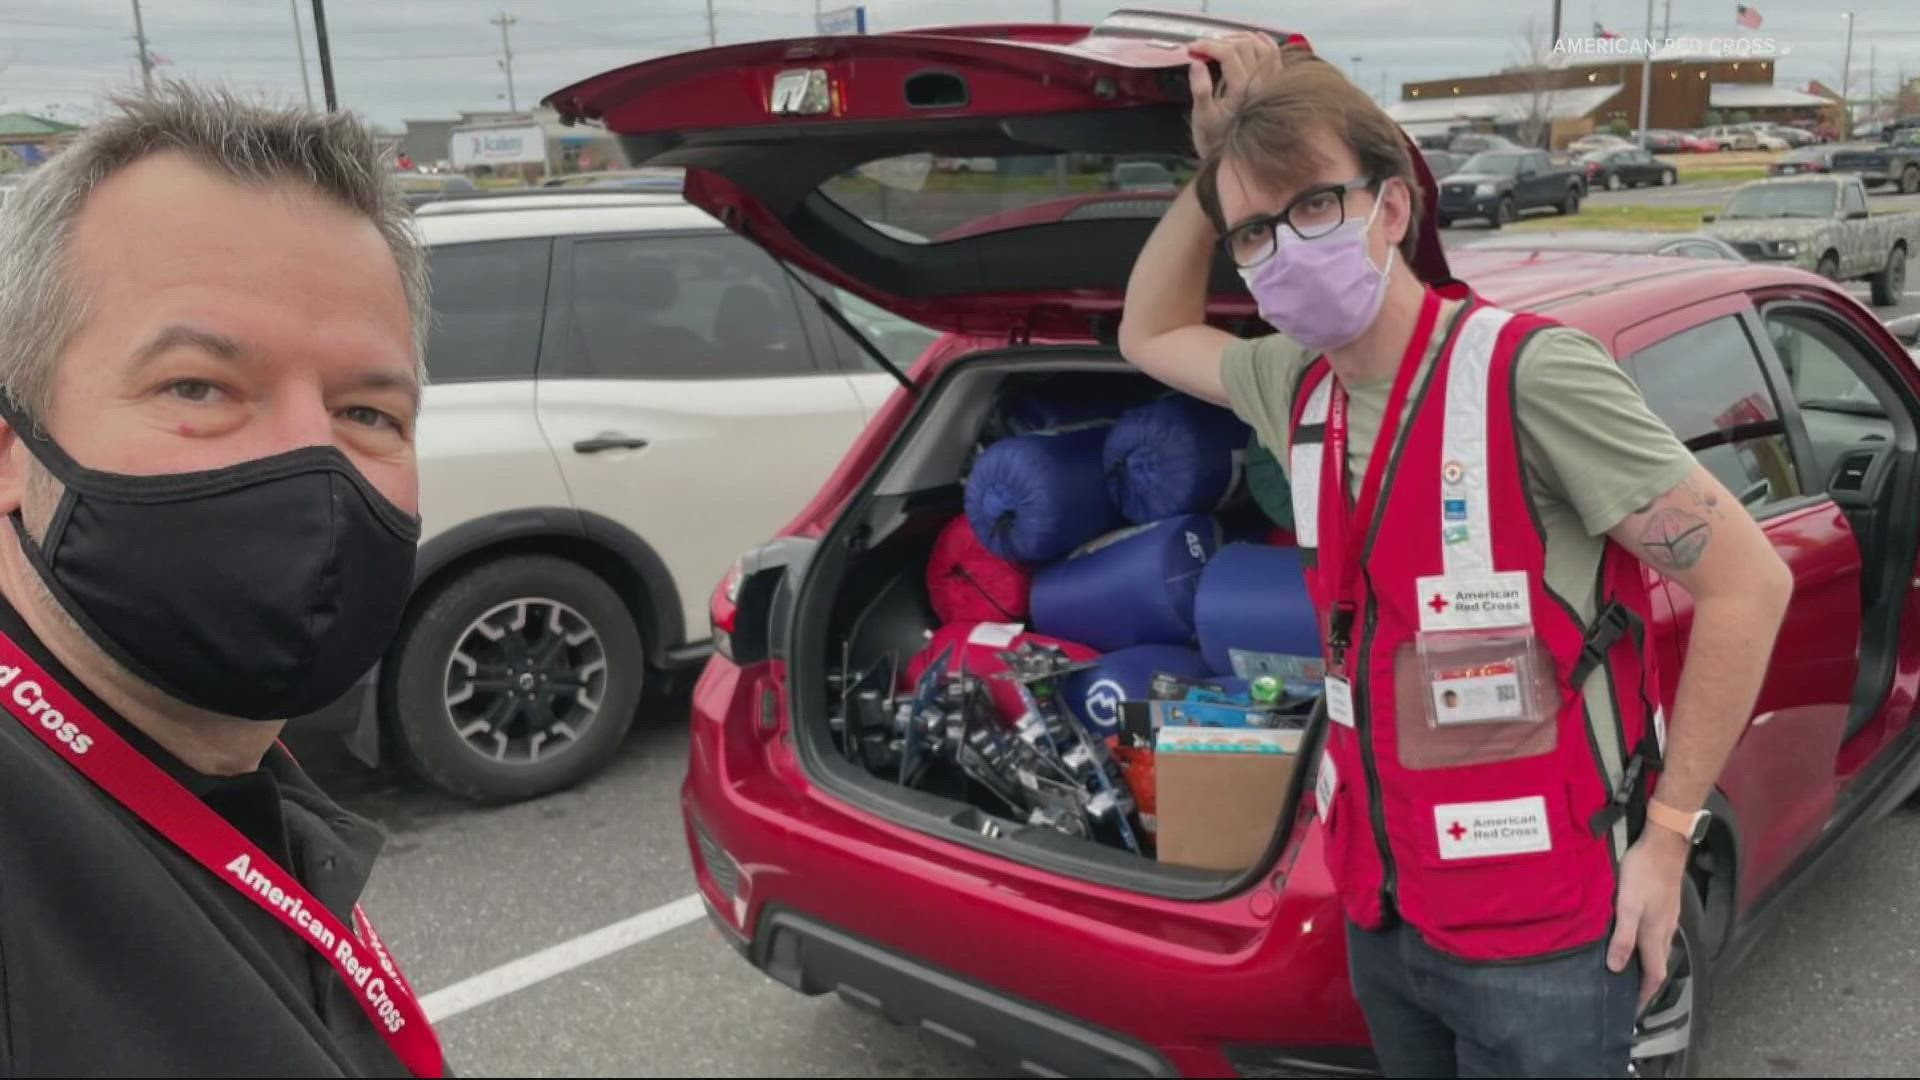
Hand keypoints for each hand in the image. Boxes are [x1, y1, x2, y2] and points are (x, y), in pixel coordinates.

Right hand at [1186, 33, 1282, 159]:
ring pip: (1260, 45)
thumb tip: (1196, 62)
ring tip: (1221, 43)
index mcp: (1242, 91)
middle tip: (1203, 46)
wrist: (1238, 161)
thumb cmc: (1216, 142)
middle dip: (1220, 41)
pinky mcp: (1275, 85)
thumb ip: (1200, 89)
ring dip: (1239, 38)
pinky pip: (1274, 55)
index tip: (1191, 48)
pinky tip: (1252, 39)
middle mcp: (1261, 83)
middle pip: (1243, 45)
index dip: (1208, 46)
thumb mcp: (1203, 118)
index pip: (1228, 54)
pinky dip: (1263, 42)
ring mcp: (1271, 83)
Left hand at [1606, 827, 1688, 1009]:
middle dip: (1645, 983)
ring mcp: (1667, 918)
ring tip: (1629, 972)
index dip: (1644, 994)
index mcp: (1655, 935)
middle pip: (1658, 965)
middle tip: (1628, 995)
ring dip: (1646, 965)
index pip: (1654, 975)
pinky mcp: (1665, 906)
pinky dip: (1647, 947)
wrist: (1664, 845)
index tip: (1633, 1010)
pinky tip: (1635, 940)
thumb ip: (1623, 937)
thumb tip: (1616, 967)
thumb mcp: (1627, 905)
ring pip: (1658, 950)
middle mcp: (1665, 931)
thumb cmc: (1644, 873)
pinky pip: (1657, 936)